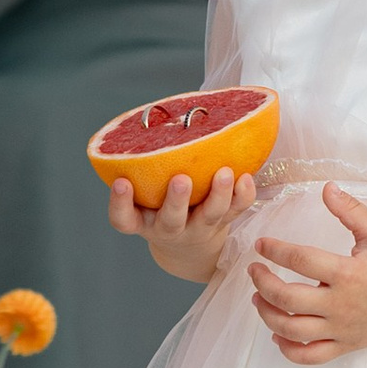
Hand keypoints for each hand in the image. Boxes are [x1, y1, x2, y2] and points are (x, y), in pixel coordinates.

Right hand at [107, 162, 258, 281]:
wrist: (190, 250)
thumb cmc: (160, 208)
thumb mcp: (145, 198)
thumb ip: (145, 169)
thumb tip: (154, 117)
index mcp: (143, 221)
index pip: (124, 219)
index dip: (120, 203)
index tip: (121, 182)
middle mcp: (169, 228)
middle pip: (171, 220)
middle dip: (176, 200)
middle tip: (181, 179)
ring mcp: (199, 228)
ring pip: (210, 216)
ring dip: (219, 195)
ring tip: (224, 173)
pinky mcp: (223, 222)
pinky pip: (236, 211)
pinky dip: (243, 195)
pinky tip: (246, 177)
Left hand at [249, 185, 366, 362]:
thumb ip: (350, 210)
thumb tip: (326, 188)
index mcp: (348, 273)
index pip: (300, 260)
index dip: (275, 250)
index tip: (261, 244)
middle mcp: (342, 304)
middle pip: (288, 298)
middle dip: (263, 283)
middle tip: (254, 271)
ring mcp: (342, 329)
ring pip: (292, 330)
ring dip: (268, 314)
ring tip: (258, 299)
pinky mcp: (346, 345)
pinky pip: (310, 356)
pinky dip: (288, 349)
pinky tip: (277, 334)